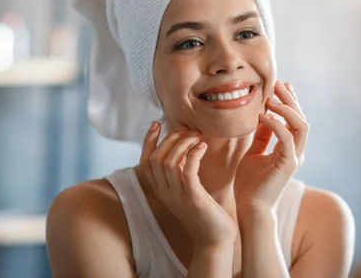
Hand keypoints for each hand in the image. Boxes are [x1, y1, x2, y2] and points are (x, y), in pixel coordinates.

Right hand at [139, 123, 236, 246]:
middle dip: (170, 139)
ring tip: (197, 135)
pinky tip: (202, 147)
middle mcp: (165, 193)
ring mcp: (177, 196)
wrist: (215, 238)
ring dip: (183, 144)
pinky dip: (194, 155)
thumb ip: (180, 172)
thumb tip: (181, 148)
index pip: (145, 162)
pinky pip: (188, 171)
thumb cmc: (205, 212)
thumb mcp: (187, 190)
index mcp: (161, 190)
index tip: (156, 123)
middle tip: (187, 130)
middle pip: (156, 158)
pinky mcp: (193, 198)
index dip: (148, 141)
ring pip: (170, 162)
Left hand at [234, 81, 307, 215]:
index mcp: (289, 148)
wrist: (250, 208)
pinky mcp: (288, 164)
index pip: (295, 119)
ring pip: (301, 125)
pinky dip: (277, 124)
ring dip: (287, 108)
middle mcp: (296, 151)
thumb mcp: (254, 152)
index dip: (289, 101)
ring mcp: (294, 157)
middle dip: (290, 99)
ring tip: (271, 99)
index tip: (279, 86)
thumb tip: (262, 116)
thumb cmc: (250, 183)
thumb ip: (261, 136)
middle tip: (277, 85)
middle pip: (301, 118)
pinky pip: (287, 138)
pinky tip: (263, 116)